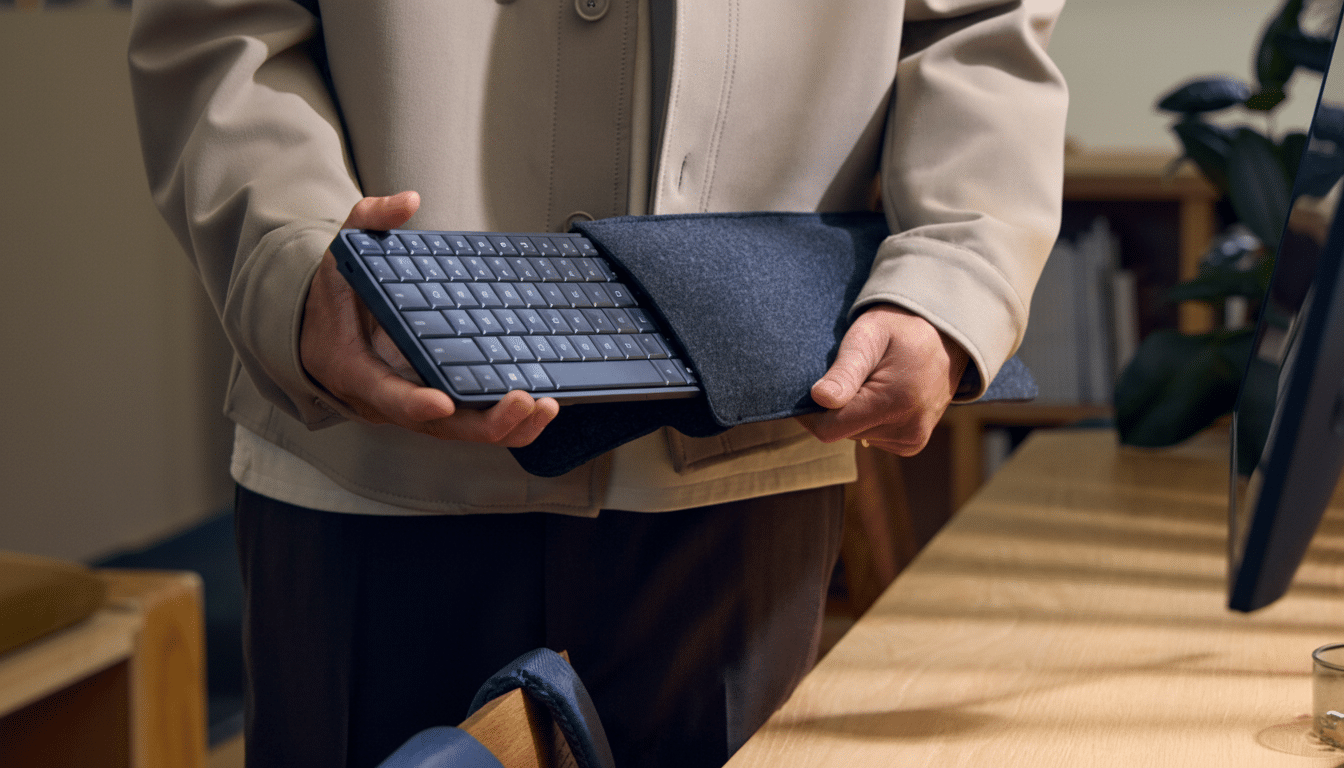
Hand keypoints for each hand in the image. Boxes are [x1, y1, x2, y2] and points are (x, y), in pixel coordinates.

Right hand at [301, 191, 558, 445]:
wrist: (321, 331)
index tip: (441, 404)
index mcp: (355, 369)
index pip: (385, 394)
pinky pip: (472, 421)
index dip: (412, 404)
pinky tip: (542, 408)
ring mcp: (416, 406)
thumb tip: (407, 201)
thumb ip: (370, 222)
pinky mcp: (438, 402)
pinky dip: (508, 422)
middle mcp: (388, 398)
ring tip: (546, 407)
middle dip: (483, 422)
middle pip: (437, 427)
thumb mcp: (342, 253)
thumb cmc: (336, 296)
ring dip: (507, 427)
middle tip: (523, 401)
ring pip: (461, 431)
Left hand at [798, 304, 968, 455]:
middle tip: (856, 374)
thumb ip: (844, 370)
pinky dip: (868, 418)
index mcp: (895, 402)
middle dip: (838, 406)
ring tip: (874, 380)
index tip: (812, 387)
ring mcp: (912, 440)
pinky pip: (871, 437)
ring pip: (855, 435)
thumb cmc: (900, 329)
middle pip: (842, 431)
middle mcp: (908, 429)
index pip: (829, 428)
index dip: (810, 412)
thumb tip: (820, 398)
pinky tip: (883, 395)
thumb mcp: (869, 335)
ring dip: (854, 411)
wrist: (945, 336)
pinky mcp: (912, 444)